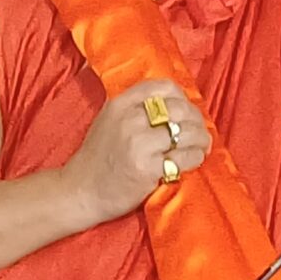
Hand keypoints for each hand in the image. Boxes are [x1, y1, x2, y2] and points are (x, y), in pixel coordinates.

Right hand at [60, 79, 211, 225]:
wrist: (79, 192)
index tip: (186, 110)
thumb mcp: (110, 120)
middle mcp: (130, 120)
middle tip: (199, 132)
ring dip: (201, 139)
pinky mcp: (147, 168)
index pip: (164, 87)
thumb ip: (136, 108)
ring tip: (201, 146)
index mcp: (121, 104)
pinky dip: (195, 158)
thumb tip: (177, 102)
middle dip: (196, 120)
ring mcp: (139, 144)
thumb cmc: (99, 158)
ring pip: (187, 132)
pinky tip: (193, 160)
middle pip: (180, 109)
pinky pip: (185, 157)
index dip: (183, 98)